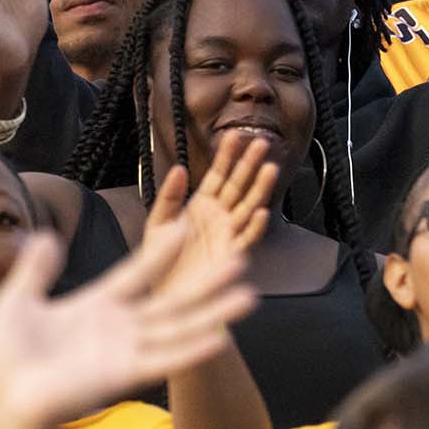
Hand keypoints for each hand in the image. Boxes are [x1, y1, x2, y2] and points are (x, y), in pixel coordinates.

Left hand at [0, 220, 254, 428]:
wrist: (6, 395)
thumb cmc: (10, 354)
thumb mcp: (18, 299)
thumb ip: (36, 269)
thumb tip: (45, 235)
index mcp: (97, 305)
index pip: (136, 272)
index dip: (160, 251)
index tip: (185, 223)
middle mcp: (120, 327)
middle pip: (171, 299)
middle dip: (205, 281)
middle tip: (239, 258)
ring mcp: (126, 350)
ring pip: (179, 327)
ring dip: (213, 313)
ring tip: (249, 295)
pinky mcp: (124, 375)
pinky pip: (164, 360)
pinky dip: (191, 350)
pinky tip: (219, 338)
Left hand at [145, 131, 276, 266]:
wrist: (164, 292)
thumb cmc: (161, 259)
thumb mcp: (158, 224)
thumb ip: (169, 197)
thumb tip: (177, 168)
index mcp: (200, 205)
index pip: (217, 175)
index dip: (227, 156)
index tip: (236, 136)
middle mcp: (218, 217)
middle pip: (238, 186)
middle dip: (249, 165)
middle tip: (261, 143)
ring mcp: (227, 234)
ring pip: (248, 207)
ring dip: (260, 189)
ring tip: (270, 168)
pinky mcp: (230, 255)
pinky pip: (246, 240)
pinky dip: (254, 228)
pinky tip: (262, 213)